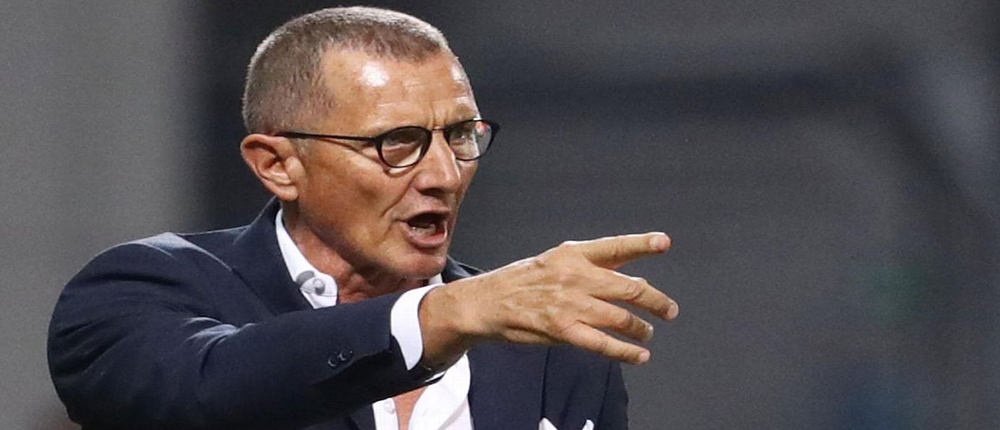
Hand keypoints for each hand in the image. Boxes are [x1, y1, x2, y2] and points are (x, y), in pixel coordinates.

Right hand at [419, 232, 676, 366]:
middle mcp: (575, 275)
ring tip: (648, 334)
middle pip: (630, 287)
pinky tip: (639, 356)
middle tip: (670, 310)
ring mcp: (570, 304)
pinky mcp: (562, 330)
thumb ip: (591, 268)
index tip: (664, 242)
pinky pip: (603, 343)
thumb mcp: (555, 262)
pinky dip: (625, 351)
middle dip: (656, 301)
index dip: (642, 243)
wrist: (487, 302)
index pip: (615, 246)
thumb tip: (630, 278)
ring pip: (621, 317)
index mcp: (573, 253)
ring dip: (641, 328)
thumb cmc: (523, 282)